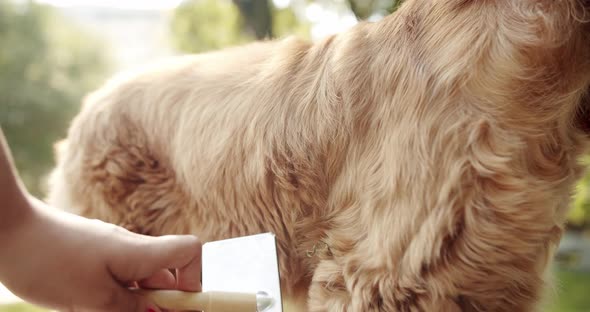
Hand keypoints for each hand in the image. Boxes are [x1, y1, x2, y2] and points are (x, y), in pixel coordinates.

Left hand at [0, 196, 201, 311]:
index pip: (190, 253)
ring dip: (130, 304)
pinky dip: (111, 299)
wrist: (5, 232)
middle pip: (165, 276)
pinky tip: (88, 307)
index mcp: (139, 251)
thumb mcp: (93, 298)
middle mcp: (131, 248)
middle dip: (157, 305)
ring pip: (138, 283)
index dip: (193, 282)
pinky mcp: (93, 259)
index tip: (176, 309)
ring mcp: (111, 252)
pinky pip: (117, 281)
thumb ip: (132, 310)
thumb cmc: (48, 261)